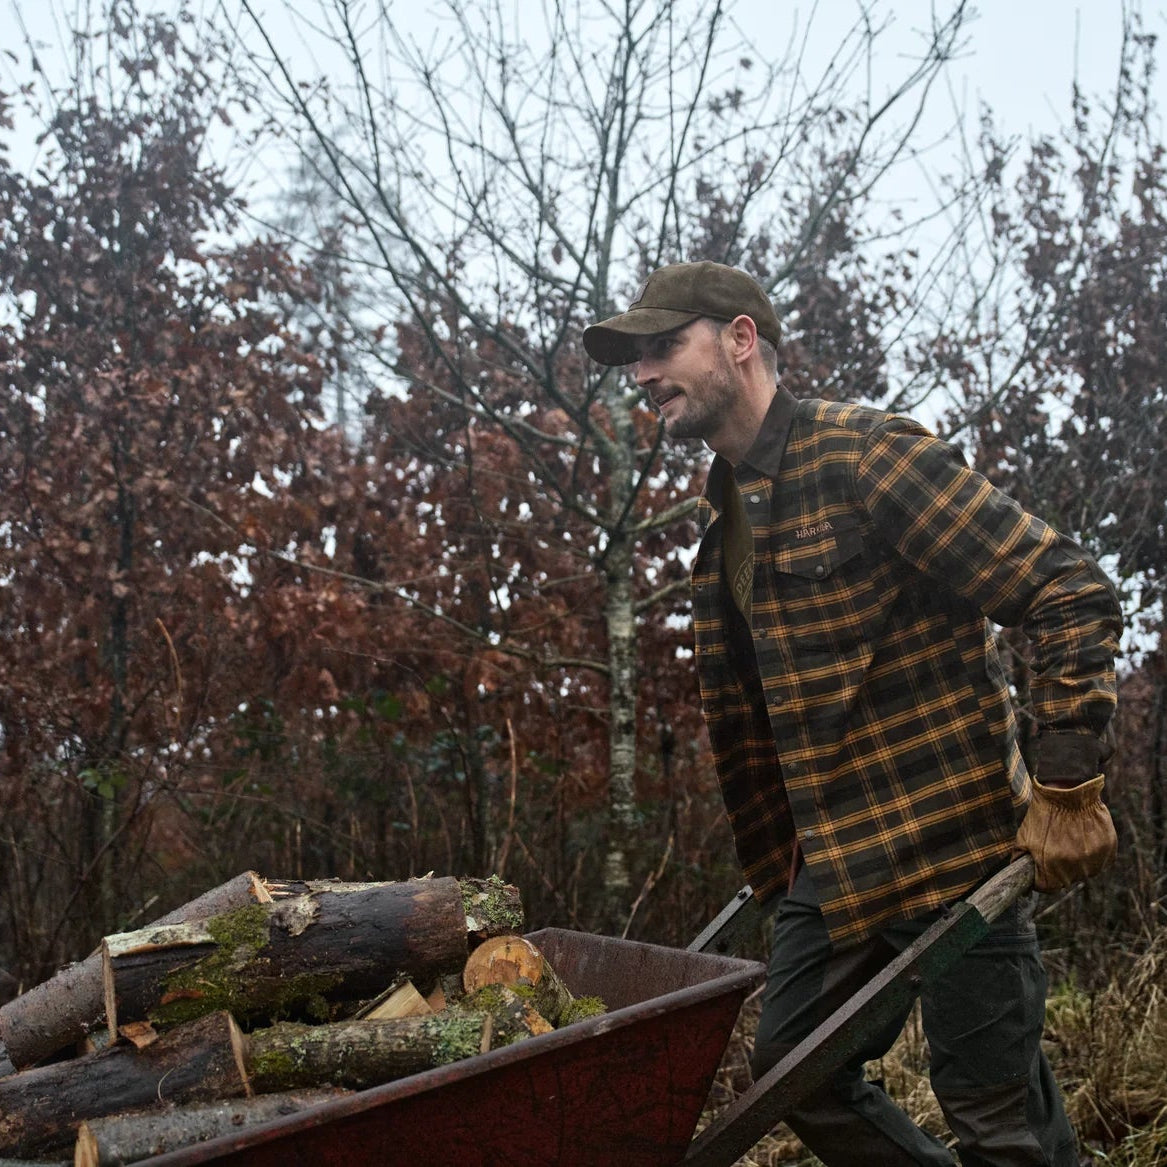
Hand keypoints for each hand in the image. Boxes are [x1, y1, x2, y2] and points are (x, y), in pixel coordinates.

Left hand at [1013, 775, 1116, 890]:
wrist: (1068, 791)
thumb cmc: (1043, 814)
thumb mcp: (1024, 836)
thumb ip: (1022, 860)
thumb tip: (1020, 879)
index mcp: (1052, 864)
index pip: (1047, 887)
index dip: (1041, 879)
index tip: (1040, 870)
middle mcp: (1075, 865)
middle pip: (1066, 880)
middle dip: (1058, 869)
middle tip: (1055, 848)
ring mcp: (1094, 857)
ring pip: (1085, 872)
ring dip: (1077, 863)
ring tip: (1069, 840)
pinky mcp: (1108, 848)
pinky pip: (1100, 862)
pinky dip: (1092, 855)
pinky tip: (1083, 839)